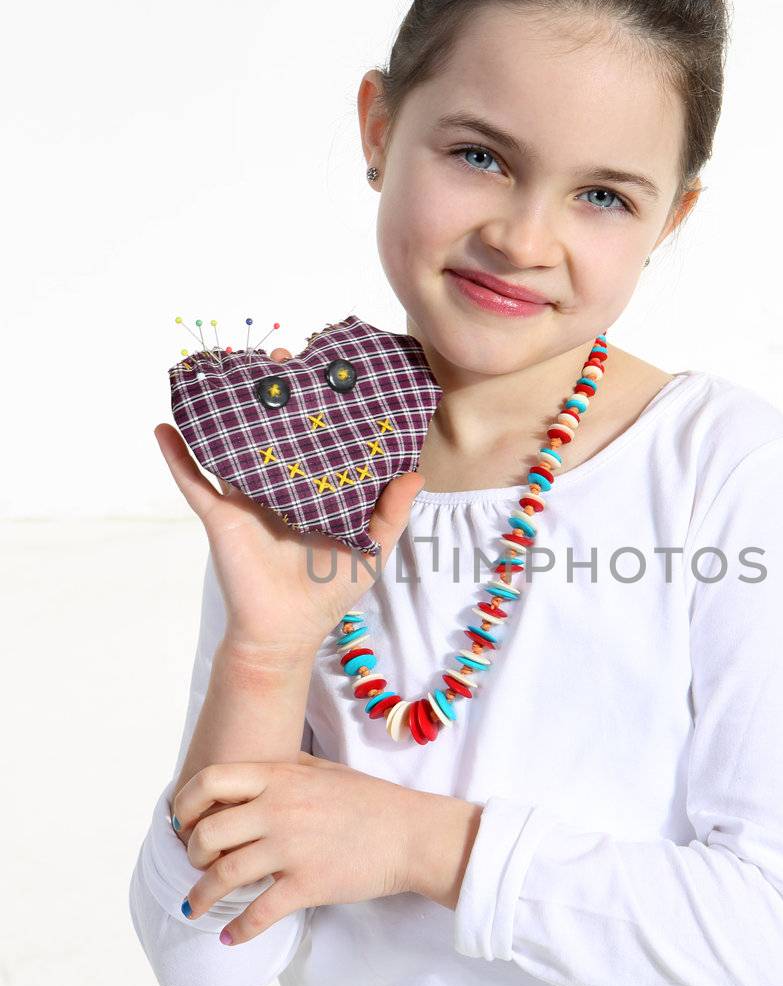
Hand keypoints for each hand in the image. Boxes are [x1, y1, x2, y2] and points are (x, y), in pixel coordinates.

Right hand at [155, 346, 422, 657]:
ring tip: (230, 371)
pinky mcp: (220, 515)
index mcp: (311, 490)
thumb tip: (415, 473)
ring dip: (228, 410)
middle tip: (282, 355)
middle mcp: (277, 487)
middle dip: (277, 393)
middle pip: (273, 430)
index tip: (329, 372)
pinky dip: (177, 455)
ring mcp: (244, 498)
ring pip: (232, 445)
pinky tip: (165, 426)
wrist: (286, 630)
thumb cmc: (329, 592)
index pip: (315, 439)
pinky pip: (193, 480)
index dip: (320, 407)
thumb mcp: (370, 549)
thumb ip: (392, 513)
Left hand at [173, 749, 426, 942]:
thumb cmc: (371, 800)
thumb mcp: (323, 770)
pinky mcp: (307, 885)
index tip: (181, 821)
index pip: (210, 781)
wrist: (412, 834)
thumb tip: (252, 769)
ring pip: (223, 876)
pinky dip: (237, 931)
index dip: (184, 802)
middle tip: (197, 864)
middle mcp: (278, 810)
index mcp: (279, 777)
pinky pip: (258, 913)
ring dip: (201, 896)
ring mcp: (291, 849)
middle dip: (191, 854)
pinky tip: (228, 938)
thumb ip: (285, 767)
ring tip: (195, 908)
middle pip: (207, 833)